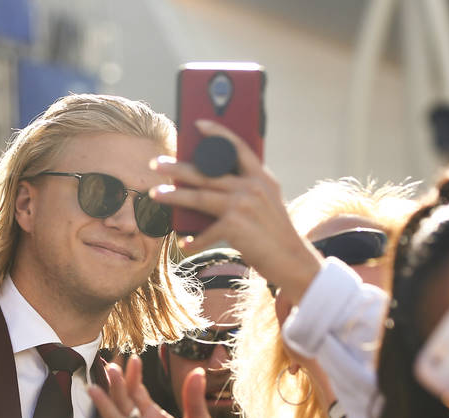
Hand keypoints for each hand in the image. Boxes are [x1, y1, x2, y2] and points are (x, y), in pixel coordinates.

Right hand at [88, 356, 233, 417]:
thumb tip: (197, 371)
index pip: (137, 392)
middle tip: (109, 365)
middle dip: (115, 385)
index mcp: (153, 416)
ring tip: (92, 389)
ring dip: (105, 407)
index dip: (133, 376)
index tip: (132, 358)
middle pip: (123, 402)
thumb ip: (193, 398)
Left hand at [149, 120, 322, 304]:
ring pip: (199, 196)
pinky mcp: (235, 226)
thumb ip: (247, 189)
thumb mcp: (267, 203)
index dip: (218, 134)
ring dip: (174, 195)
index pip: (237, 148)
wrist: (292, 260)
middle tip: (157, 163)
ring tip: (156, 193)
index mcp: (262, 178)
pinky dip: (195, 239)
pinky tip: (185, 243)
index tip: (198, 124)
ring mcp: (243, 205)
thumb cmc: (275, 233)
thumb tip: (209, 185)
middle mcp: (252, 187)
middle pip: (207, 172)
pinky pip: (206, 231)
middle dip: (178, 167)